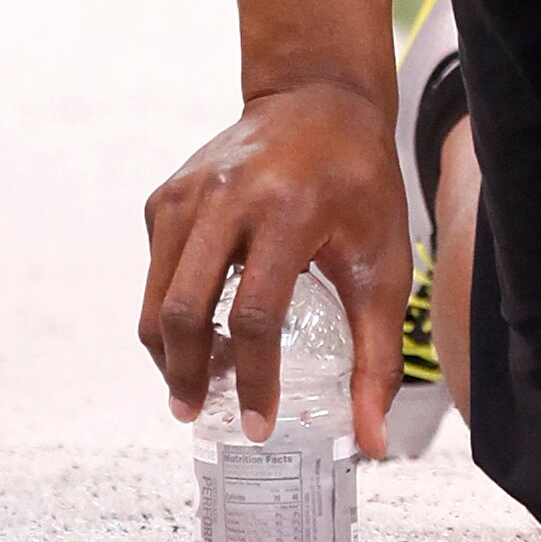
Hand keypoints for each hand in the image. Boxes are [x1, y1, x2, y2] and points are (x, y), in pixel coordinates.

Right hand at [140, 80, 408, 458]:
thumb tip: (372, 441)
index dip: (252, 380)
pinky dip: (171, 311)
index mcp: (287, 209)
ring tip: (197, 383)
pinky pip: (156, 272)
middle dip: (185, 376)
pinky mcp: (165, 196)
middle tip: (197, 413)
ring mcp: (186, 192)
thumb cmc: (360, 184)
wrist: (318, 99)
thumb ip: (377, 353)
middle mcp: (226, 196)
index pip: (254, 314)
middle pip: (185, 311)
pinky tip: (204, 327)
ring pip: (157, 299)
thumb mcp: (384, 260)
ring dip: (169, 353)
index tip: (258, 425)